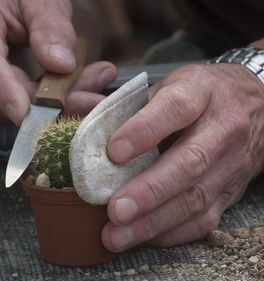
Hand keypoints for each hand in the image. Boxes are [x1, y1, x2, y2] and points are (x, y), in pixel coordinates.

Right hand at [0, 0, 115, 123]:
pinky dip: (45, 106)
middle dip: (56, 99)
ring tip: (85, 80)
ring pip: (16, 111)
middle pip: (7, 96)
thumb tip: (60, 64)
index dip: (6, 92)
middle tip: (96, 86)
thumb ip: (50, 24)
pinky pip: (16, 115)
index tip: (27, 113)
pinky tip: (65, 89)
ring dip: (56, 102)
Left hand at [102, 62, 263, 251]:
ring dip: (153, 221)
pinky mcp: (231, 191)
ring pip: (196, 198)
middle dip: (149, 191)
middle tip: (115, 210)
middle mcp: (222, 127)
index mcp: (201, 91)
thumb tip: (80, 120)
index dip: (144, 130)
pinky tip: (142, 236)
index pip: (176, 108)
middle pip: (189, 162)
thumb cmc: (197, 96)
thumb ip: (123, 103)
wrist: (252, 105)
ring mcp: (231, 163)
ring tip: (117, 235)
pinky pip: (204, 219)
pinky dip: (170, 232)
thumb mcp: (166, 85)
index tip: (114, 152)